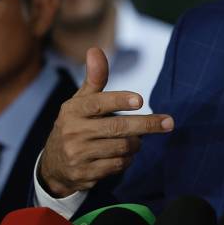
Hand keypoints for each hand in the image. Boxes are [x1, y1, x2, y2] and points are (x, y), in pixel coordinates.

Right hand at [39, 47, 174, 196]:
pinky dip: (128, 160)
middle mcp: (74, 132)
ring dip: (136, 144)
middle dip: (147, 124)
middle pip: (117, 128)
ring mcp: (78, 155)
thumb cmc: (76, 124)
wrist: (54, 165)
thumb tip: (95, 49)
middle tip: (169, 122)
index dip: (119, 101)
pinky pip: (118, 166)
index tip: (140, 100)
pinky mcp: (85, 174)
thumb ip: (95, 78)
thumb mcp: (81, 101)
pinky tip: (126, 155)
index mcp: (73, 110)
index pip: (98, 103)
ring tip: (137, 139)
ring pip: (122, 148)